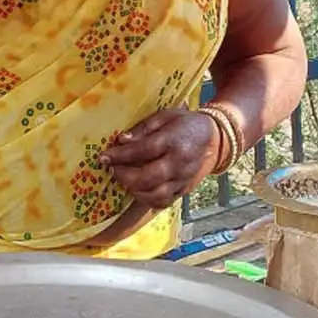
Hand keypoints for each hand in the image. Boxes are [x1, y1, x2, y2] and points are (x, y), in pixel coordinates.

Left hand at [99, 108, 220, 209]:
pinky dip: (146, 199)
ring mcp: (183, 179)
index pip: (144, 150)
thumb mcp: (165, 116)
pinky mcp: (184, 190)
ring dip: (133, 189)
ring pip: (154, 194)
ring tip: (123, 178)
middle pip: (147, 177)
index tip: (103, 157)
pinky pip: (162, 201)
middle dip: (124, 175)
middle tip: (112, 169)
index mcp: (175, 140)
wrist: (214, 139)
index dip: (121, 155)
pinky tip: (137, 189)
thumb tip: (121, 140)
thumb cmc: (185, 124)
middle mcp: (180, 163)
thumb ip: (143, 128)